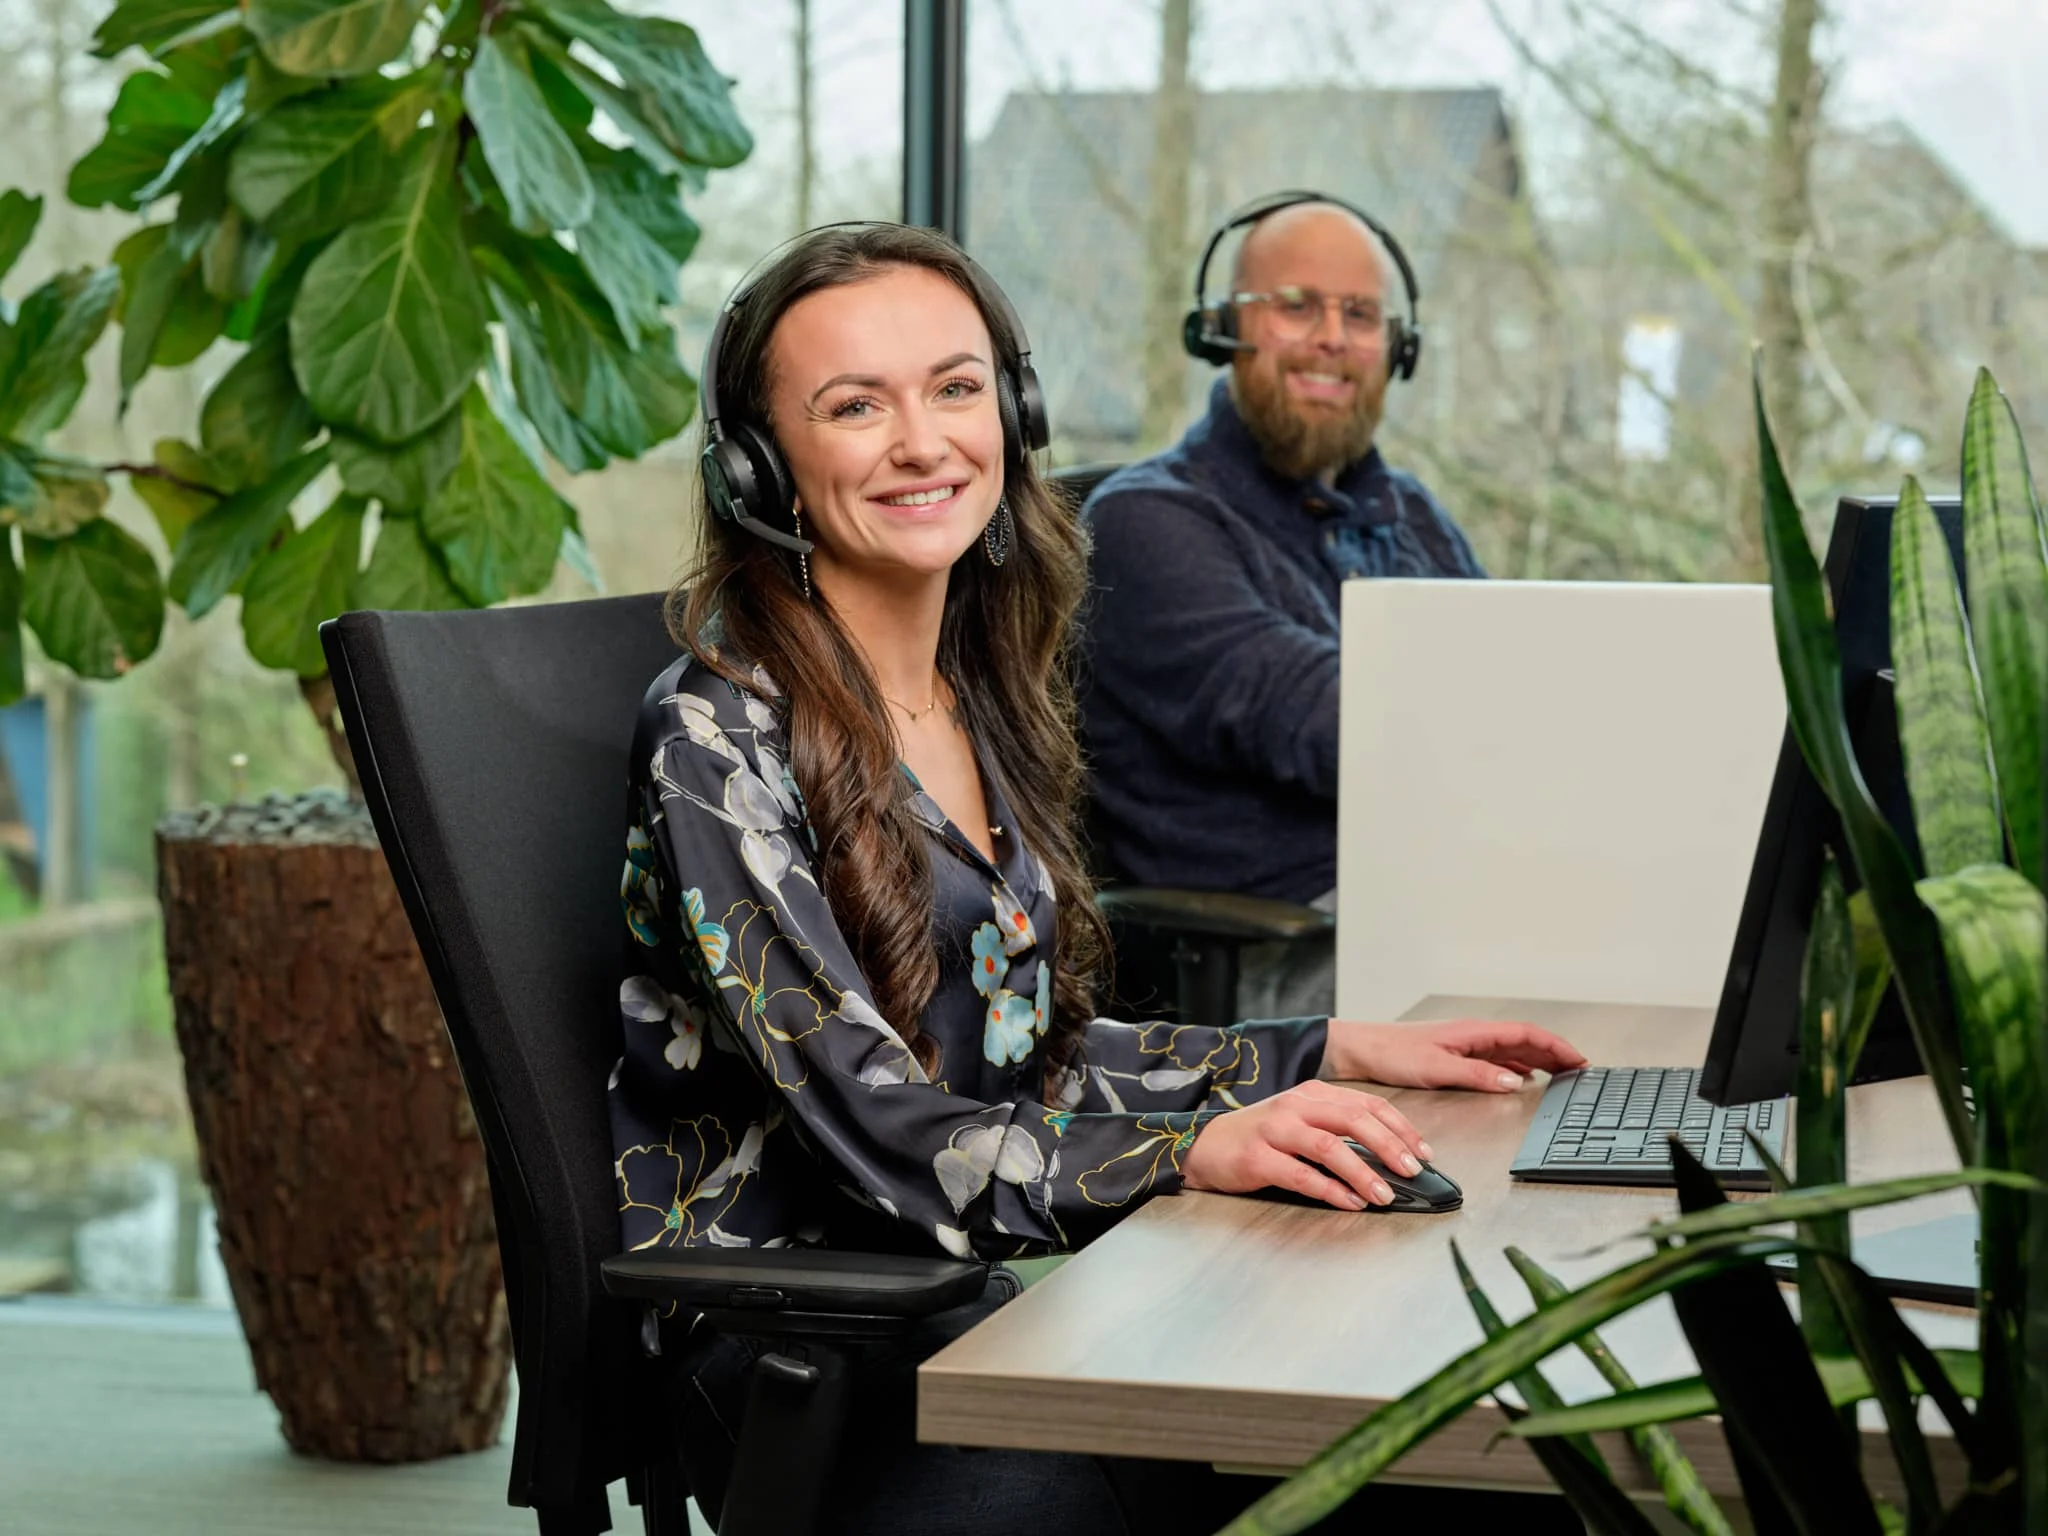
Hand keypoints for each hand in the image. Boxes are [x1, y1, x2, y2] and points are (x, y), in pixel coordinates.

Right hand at [1181, 1080, 1430, 1209]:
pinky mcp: (1257, 1157)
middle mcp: (1295, 1105)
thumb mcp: (1301, 1122)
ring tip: (1384, 1194)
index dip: (1399, 1127)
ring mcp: (1274, 1129)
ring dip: (1362, 1172)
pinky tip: (1350, 1203)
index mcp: (1312, 1094)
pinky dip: (1330, 1190)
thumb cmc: (1260, 1138)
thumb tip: (1389, 1157)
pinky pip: (1301, 1174)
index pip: (1367, 1104)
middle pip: (1352, 1119)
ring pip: (1329, 1146)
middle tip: (1412, 1170)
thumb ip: (1337, 1131)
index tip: (1423, 1152)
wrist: (1205, 1146)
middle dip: (1389, 1145)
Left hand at [1322, 1019, 1587, 1092]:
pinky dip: (1516, 1066)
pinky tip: (1521, 1077)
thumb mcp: (1437, 1068)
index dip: (1556, 1046)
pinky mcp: (1455, 1054)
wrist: (1361, 1049)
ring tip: (1560, 1073)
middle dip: (1555, 1053)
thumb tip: (1515, 1082)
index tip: (1579, 1060)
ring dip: (1539, 1059)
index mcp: (1474, 1032)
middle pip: (1525, 1041)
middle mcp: (1473, 1034)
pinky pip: (1496, 1057)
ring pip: (1512, 1049)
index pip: (1527, 1034)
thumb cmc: (1392, 1053)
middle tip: (1579, 1071)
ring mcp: (1465, 1043)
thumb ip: (1477, 1074)